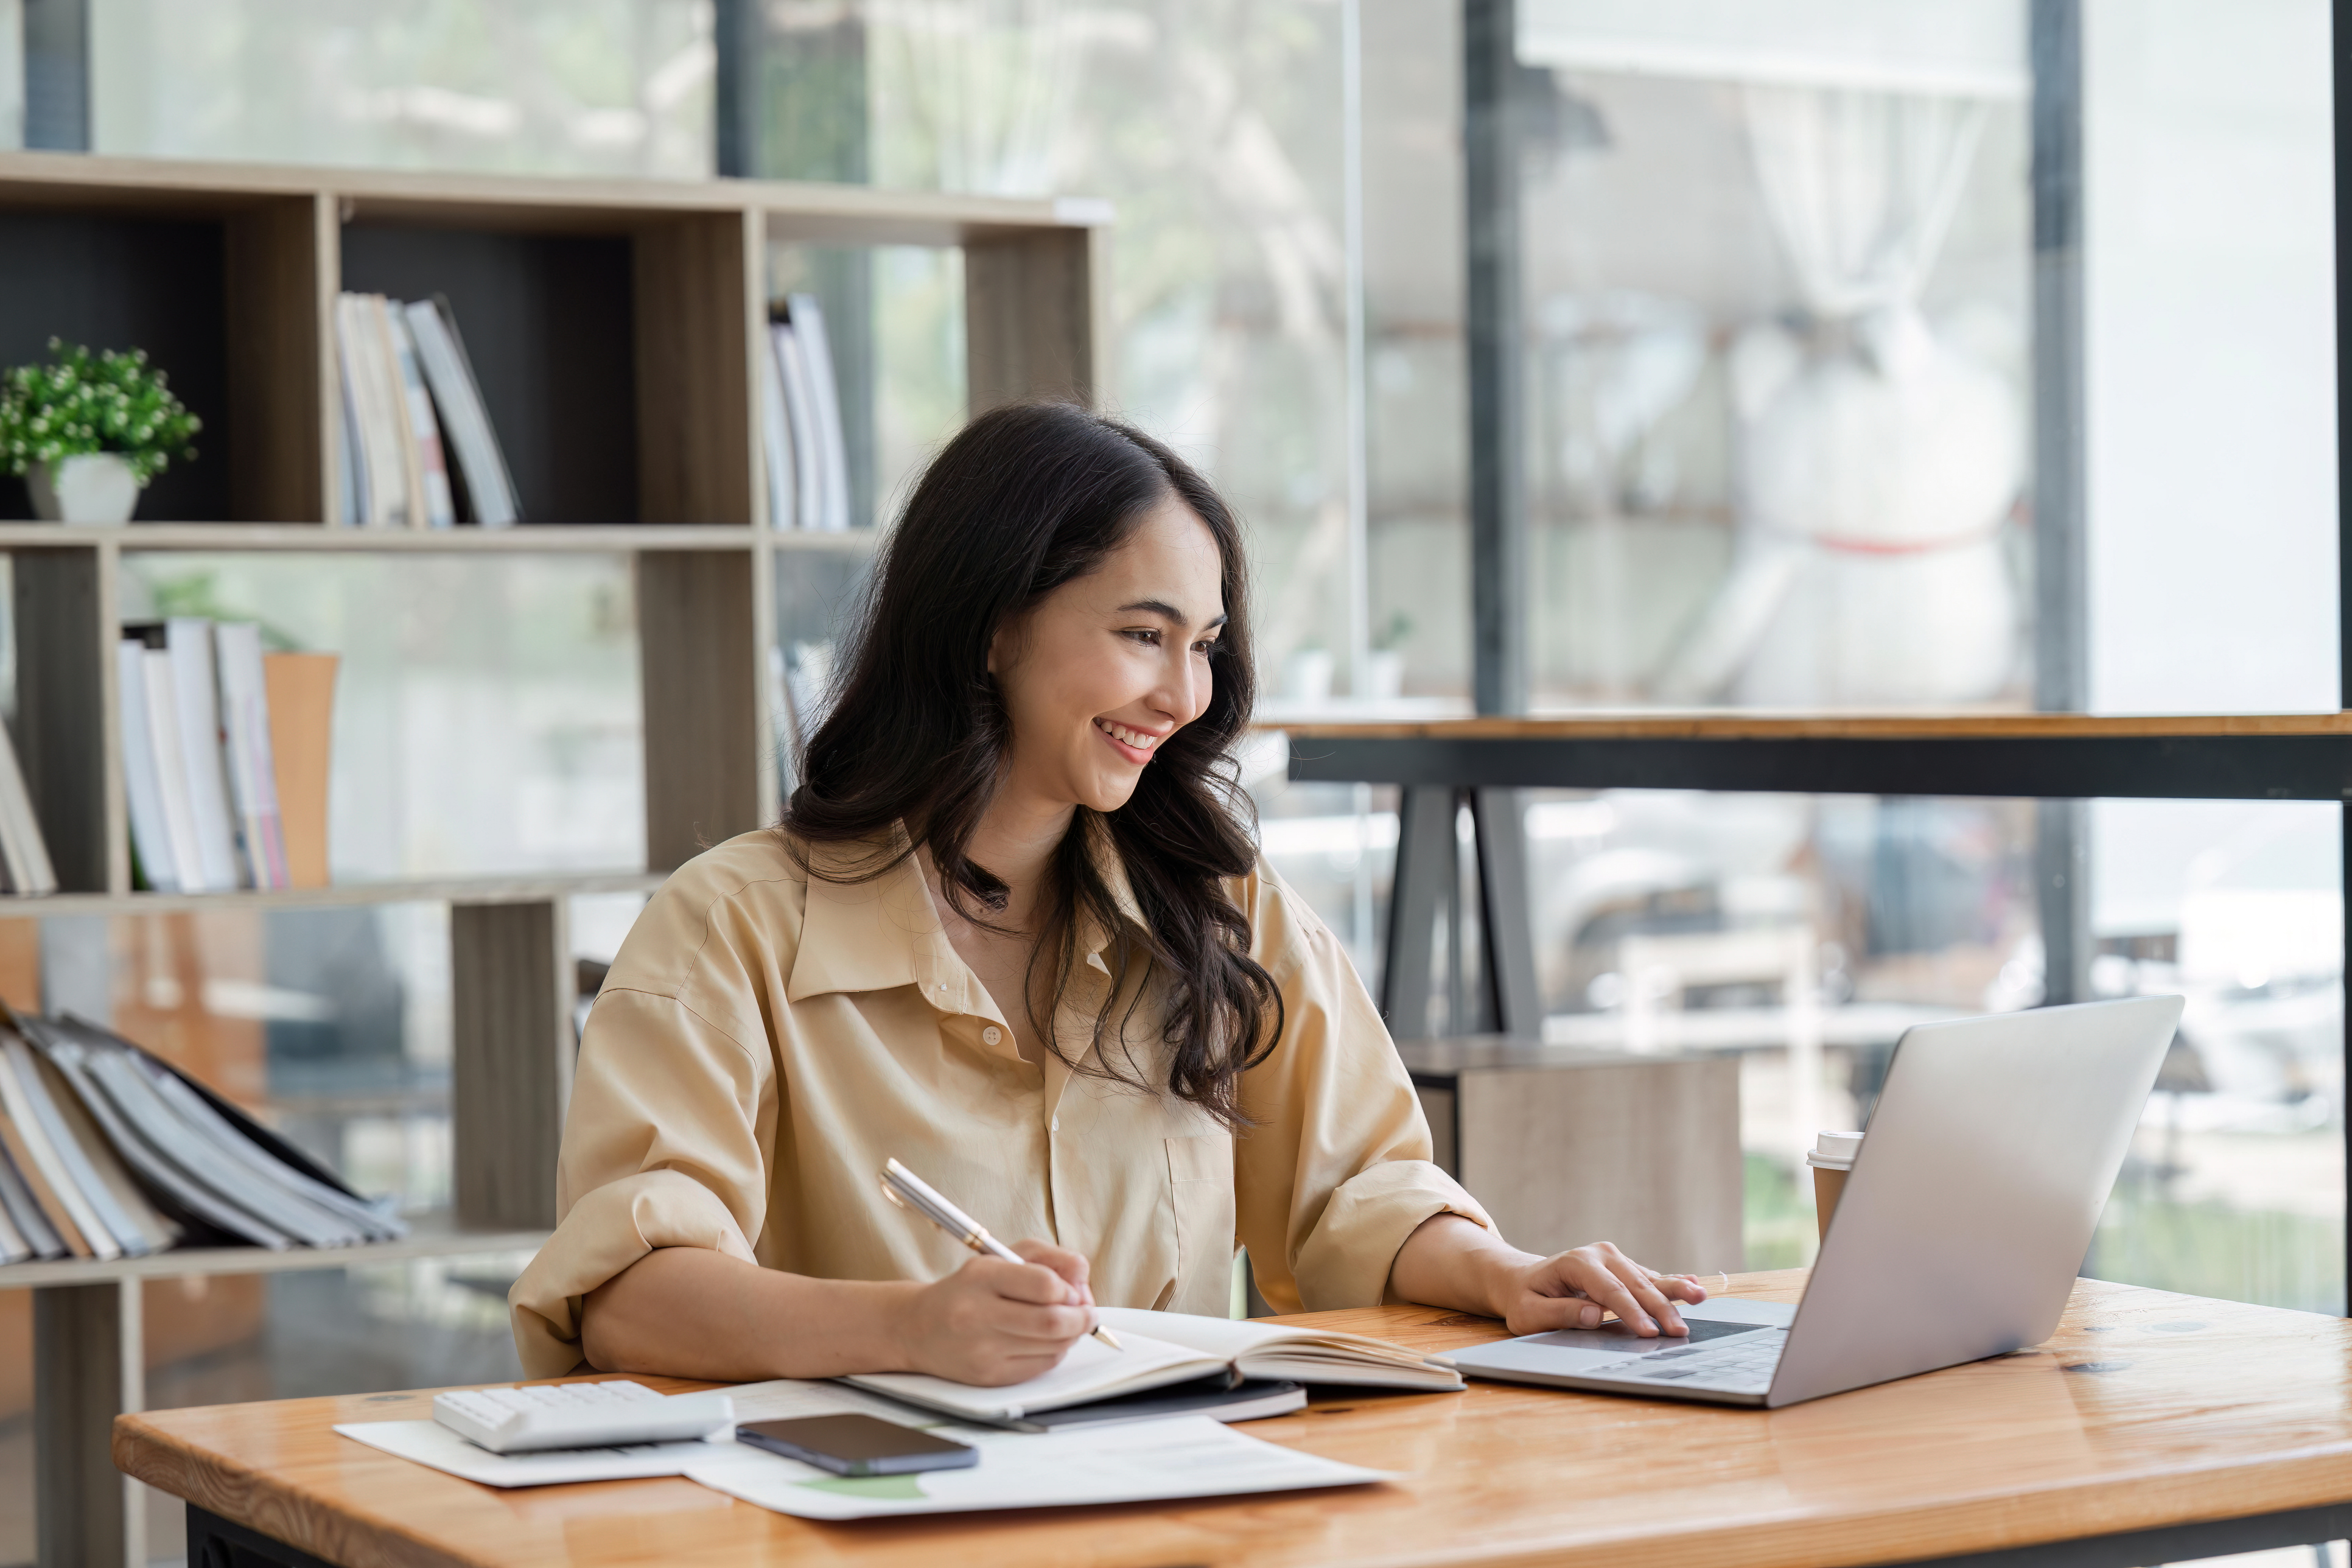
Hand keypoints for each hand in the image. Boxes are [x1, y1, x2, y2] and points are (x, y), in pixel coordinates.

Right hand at [888, 1239, 1097, 1385]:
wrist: (918, 1328)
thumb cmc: (969, 1289)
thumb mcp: (1002, 1257)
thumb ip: (1048, 1258)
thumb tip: (1083, 1279)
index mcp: (982, 1277)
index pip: (1044, 1285)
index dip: (1070, 1289)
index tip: (1073, 1290)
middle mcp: (978, 1314)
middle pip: (1053, 1322)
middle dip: (1082, 1318)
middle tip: (1086, 1312)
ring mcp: (982, 1349)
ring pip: (1052, 1347)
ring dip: (1071, 1335)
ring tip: (1066, 1324)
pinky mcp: (988, 1376)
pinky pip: (1041, 1367)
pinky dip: (1054, 1353)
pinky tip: (1045, 1341)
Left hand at [1488, 1241, 1708, 1338]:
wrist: (1524, 1280)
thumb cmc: (1526, 1300)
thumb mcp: (1529, 1313)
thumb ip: (1560, 1313)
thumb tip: (1594, 1315)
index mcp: (1575, 1263)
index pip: (1610, 1291)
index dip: (1631, 1313)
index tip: (1650, 1333)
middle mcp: (1599, 1254)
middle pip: (1635, 1284)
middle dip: (1659, 1308)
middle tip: (1680, 1331)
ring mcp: (1613, 1257)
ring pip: (1648, 1278)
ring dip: (1674, 1292)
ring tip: (1700, 1296)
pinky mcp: (1623, 1266)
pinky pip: (1650, 1277)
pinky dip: (1672, 1283)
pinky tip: (1694, 1284)